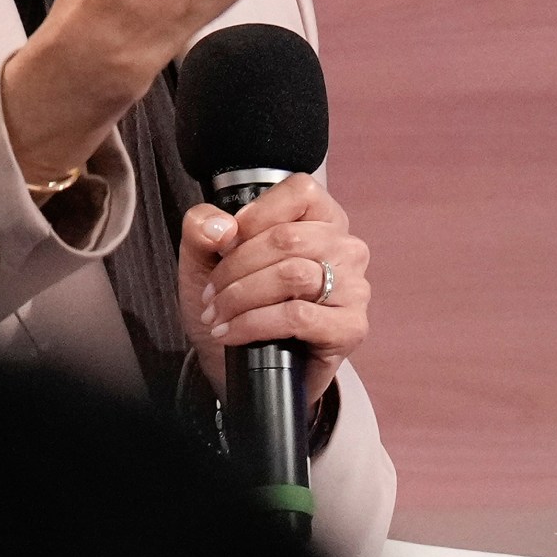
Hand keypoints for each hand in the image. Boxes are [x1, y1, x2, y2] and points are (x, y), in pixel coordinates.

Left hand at [178, 175, 370, 408]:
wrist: (239, 365)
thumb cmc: (233, 303)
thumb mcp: (204, 258)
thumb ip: (202, 227)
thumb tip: (222, 227)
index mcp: (321, 219)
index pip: (300, 192)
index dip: (254, 216)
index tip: (224, 244)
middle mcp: (345, 248)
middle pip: (287, 238)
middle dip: (235, 268)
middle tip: (210, 294)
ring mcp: (354, 287)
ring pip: (292, 275)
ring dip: (241, 297)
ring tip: (217, 315)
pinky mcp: (350, 327)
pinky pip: (298, 316)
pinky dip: (254, 324)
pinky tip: (232, 333)